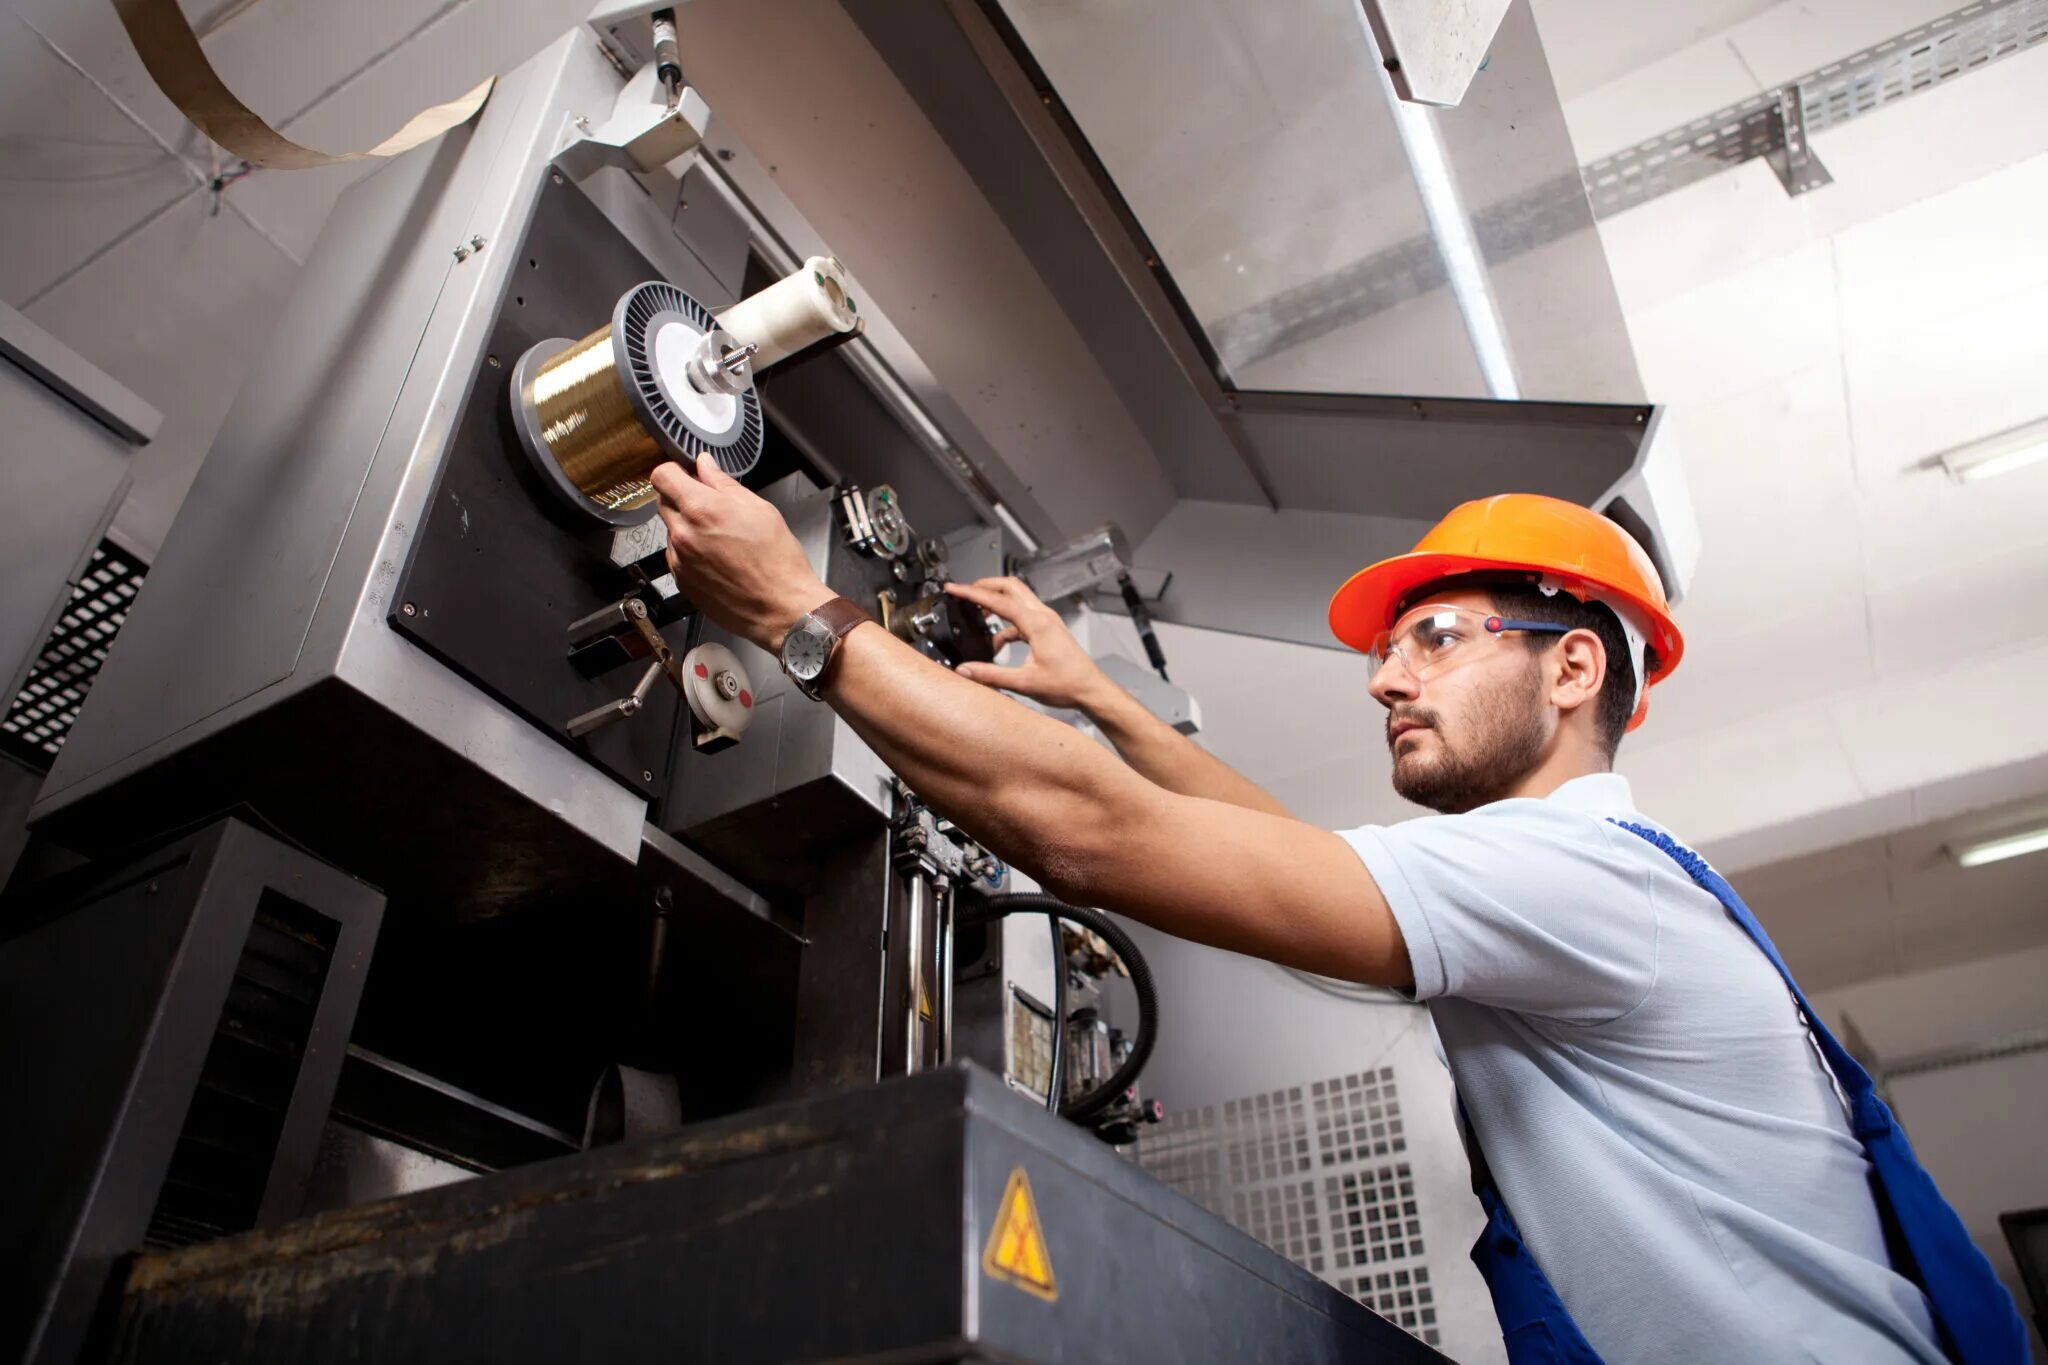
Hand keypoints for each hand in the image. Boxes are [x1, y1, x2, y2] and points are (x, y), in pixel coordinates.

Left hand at [650, 458, 830, 651]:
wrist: (780, 609)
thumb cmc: (777, 563)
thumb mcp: (759, 509)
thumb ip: (724, 484)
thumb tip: (706, 466)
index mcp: (702, 510)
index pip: (662, 476)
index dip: (674, 470)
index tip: (686, 474)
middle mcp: (683, 534)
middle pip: (663, 501)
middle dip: (682, 497)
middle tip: (710, 504)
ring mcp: (679, 560)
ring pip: (671, 529)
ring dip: (687, 526)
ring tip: (721, 538)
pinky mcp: (682, 581)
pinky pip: (676, 555)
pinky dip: (690, 551)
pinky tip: (717, 557)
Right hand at [945, 577, 1115, 712]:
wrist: (1091, 690)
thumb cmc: (1068, 685)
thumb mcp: (1024, 683)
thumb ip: (992, 675)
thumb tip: (966, 670)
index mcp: (1037, 624)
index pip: (999, 600)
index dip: (973, 593)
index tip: (955, 588)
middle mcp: (1043, 616)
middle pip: (1010, 587)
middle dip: (985, 586)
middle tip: (964, 591)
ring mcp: (1047, 621)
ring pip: (1017, 599)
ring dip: (996, 602)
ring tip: (976, 612)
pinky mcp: (1048, 629)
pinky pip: (1022, 617)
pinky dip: (1006, 624)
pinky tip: (997, 643)